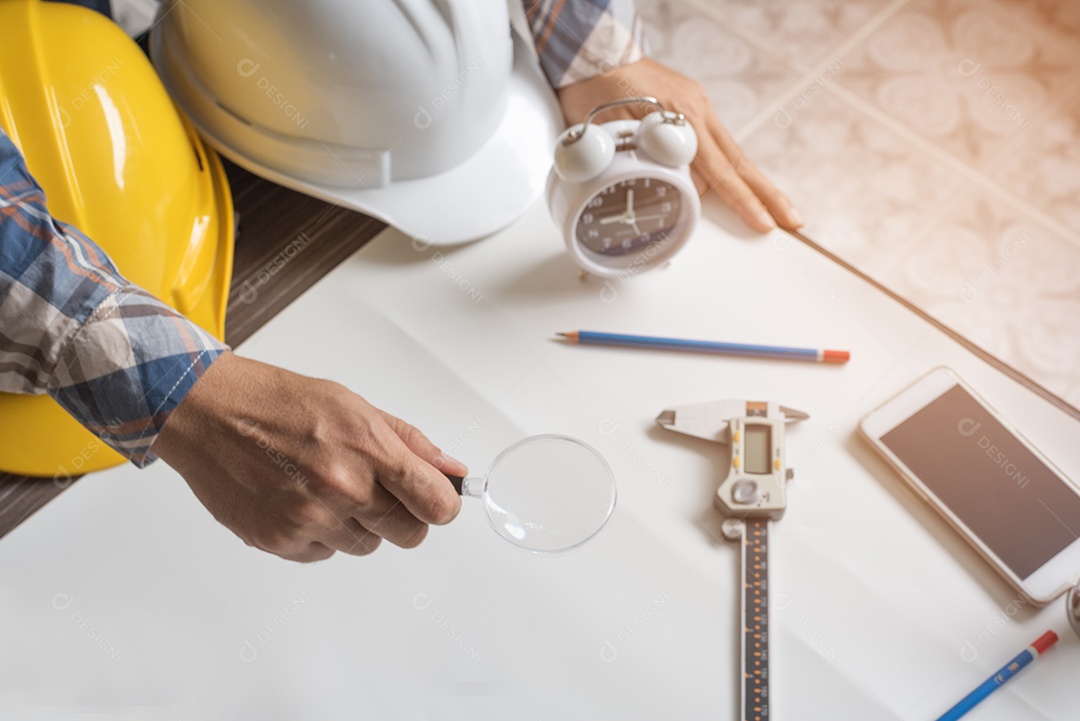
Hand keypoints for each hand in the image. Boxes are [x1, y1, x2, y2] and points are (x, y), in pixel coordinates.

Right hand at [153, 352, 465, 561]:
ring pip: (367, 546)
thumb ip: (408, 442)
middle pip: (409, 535)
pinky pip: (324, 554)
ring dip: (357, 524)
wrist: (209, 414)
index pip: (437, 504)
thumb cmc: (279, 402)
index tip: (434, 500)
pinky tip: (299, 500)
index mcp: (369, 450)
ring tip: (325, 486)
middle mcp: (342, 489)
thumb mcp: (354, 406)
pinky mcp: (280, 541)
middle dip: (403, 516)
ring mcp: (310, 520)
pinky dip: (320, 534)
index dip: (441, 504)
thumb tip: (451, 470)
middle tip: (376, 490)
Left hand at [557, 58, 802, 232]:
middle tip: (792, 219)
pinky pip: (714, 143)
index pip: (720, 170)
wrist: (590, 53)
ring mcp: (696, 106)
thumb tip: (672, 187)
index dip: (742, 200)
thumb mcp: (612, 131)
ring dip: (751, 184)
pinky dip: (727, 168)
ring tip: (771, 209)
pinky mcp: (689, 106)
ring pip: (730, 154)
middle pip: (739, 162)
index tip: (762, 222)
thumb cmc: (594, 90)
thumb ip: (644, 159)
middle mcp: (697, 110)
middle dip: (767, 195)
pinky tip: (737, 184)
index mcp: (682, 117)